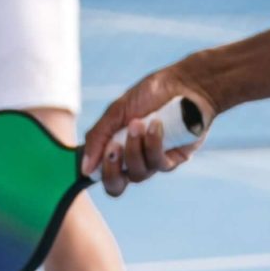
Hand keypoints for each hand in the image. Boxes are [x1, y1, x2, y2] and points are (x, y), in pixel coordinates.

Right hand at [80, 66, 216, 196]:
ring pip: (138, 174)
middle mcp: (134, 160)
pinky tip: (156, 125)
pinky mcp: (174, 159)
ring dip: (135, 149)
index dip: (101, 171)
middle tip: (115, 147)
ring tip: (139, 123)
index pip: (102, 175)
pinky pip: (159, 164)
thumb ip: (98, 137)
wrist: (185, 84)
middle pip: (116, 186)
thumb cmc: (150, 94)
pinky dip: (154, 144)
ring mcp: (153, 161)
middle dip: (112, 169)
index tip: (106, 148)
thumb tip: (84, 168)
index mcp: (117, 149)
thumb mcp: (117, 112)